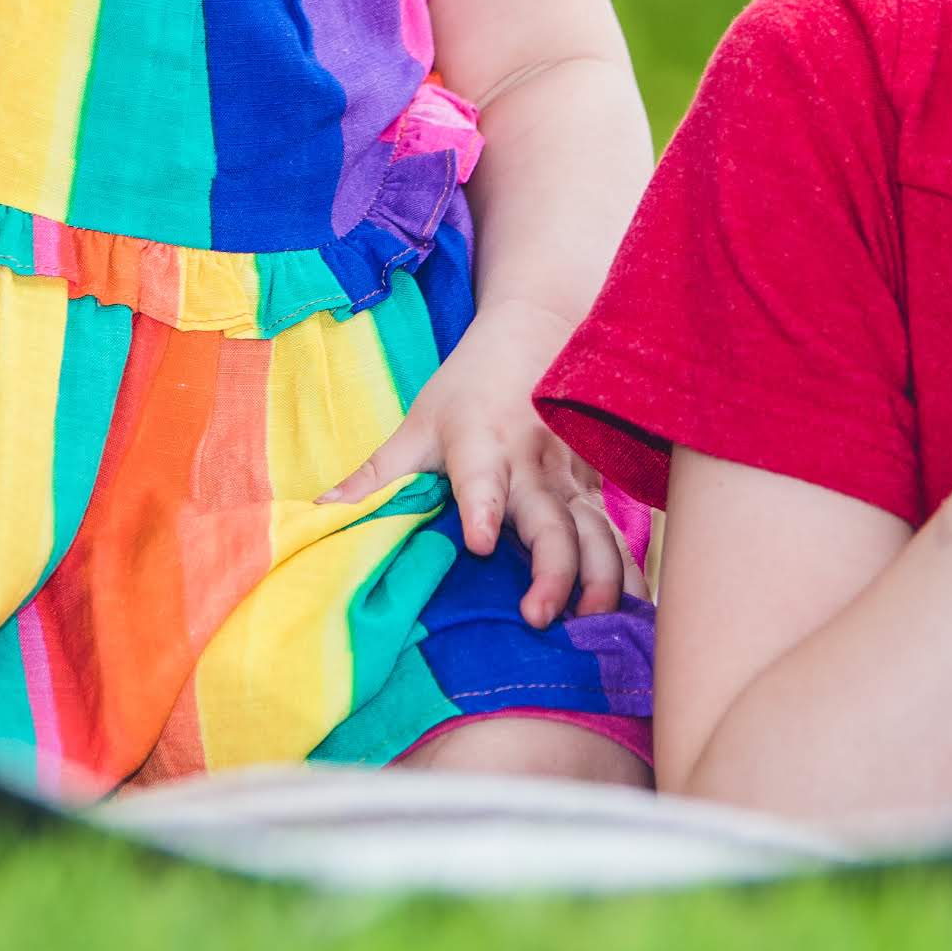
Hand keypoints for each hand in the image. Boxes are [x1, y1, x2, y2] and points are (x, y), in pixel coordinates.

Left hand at [326, 326, 634, 627]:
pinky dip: (629, 573)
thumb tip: (317, 509)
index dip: (481, 508)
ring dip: (602, 578)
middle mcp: (531, 464)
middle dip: (553, 569)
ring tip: (598, 621)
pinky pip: (615, 535)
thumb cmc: (468, 384)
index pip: (480, 477)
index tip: (480, 541)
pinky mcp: (595, 489)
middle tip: (541, 615)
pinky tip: (635, 614)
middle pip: (550, 520)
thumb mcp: (418, 422)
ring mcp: (570, 478)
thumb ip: (377, 473)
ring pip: (596, 532)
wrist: (539, 329)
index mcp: (480, 442)